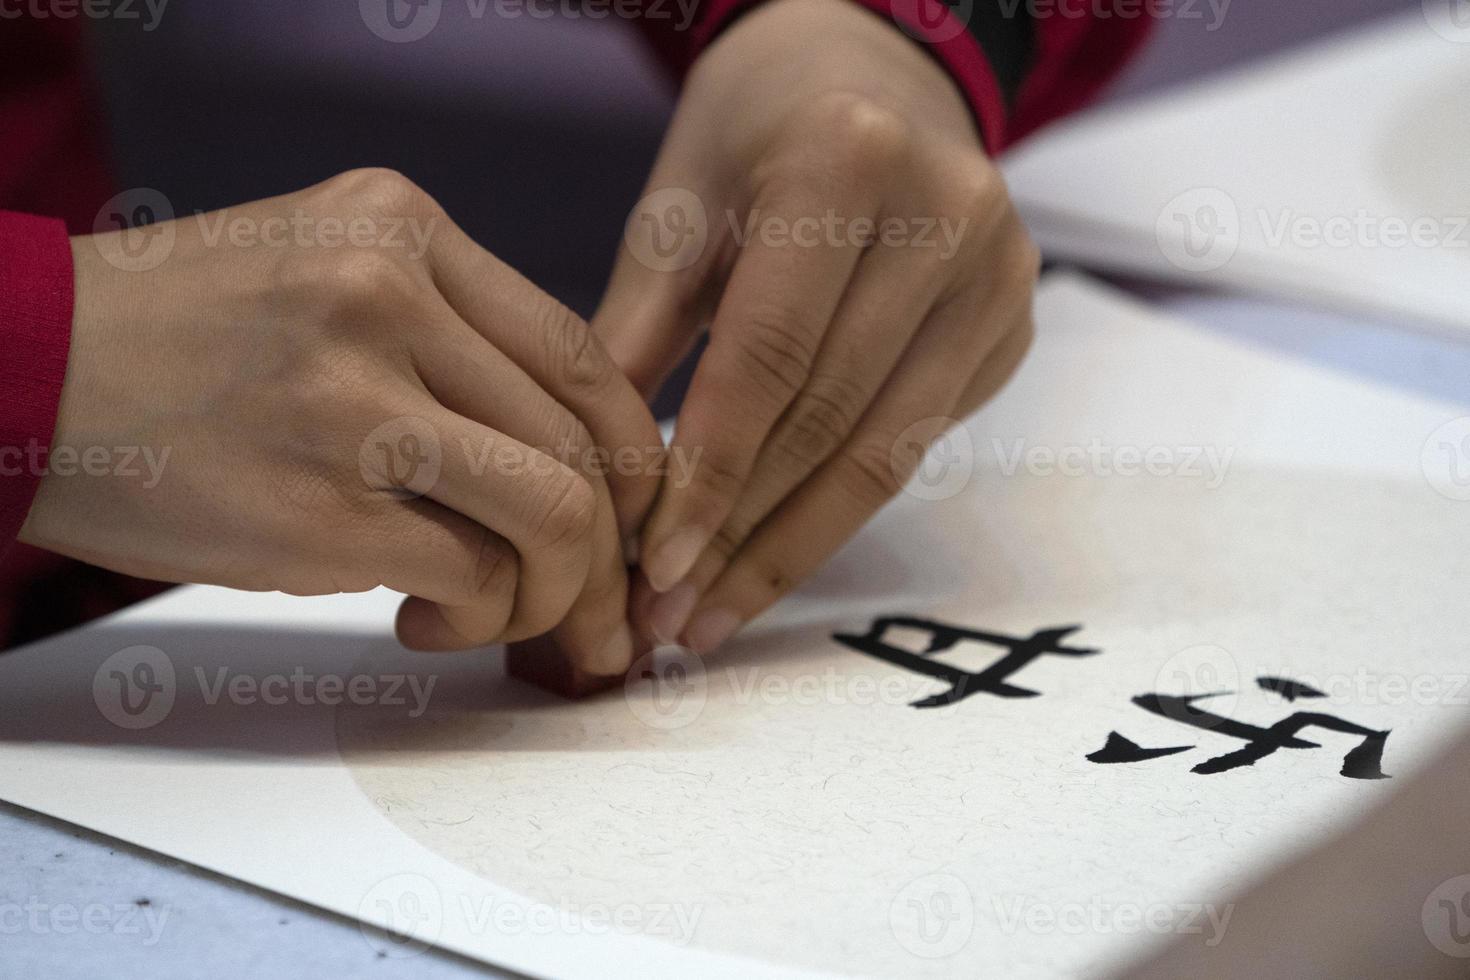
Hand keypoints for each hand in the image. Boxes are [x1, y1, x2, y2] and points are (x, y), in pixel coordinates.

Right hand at [24, 169, 662, 674]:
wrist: (23, 375)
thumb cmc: (181, 339)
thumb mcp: (324, 273)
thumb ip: (447, 333)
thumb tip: (573, 449)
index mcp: (402, 228)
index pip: (580, 353)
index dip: (630, 451)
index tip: (631, 508)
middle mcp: (390, 297)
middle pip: (582, 441)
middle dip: (612, 546)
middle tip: (597, 602)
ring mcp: (357, 402)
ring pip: (555, 514)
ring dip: (559, 594)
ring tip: (506, 616)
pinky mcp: (322, 508)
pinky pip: (476, 578)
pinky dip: (483, 619)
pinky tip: (431, 621)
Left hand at [595, 0, 1038, 653]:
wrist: (867, 72)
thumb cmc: (752, 132)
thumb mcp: (676, 208)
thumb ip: (631, 335)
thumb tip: (590, 482)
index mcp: (848, 162)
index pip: (770, 357)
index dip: (709, 476)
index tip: (652, 571)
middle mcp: (950, 214)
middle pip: (833, 419)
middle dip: (741, 534)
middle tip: (668, 618)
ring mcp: (1000, 273)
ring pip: (885, 452)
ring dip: (789, 547)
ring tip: (712, 615)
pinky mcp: (1014, 325)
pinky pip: (916, 440)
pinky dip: (837, 506)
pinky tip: (772, 553)